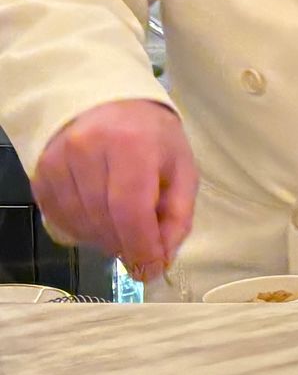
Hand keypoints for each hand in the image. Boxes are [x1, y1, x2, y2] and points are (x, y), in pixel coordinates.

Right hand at [32, 100, 197, 280]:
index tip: (150, 269)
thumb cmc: (152, 138)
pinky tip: (99, 222)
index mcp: (131, 145)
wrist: (110, 105)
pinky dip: (82, 230)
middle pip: (103, 221)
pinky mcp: (40, 173)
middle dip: (125, 245)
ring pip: (79, 223)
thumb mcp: (181, 169)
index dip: (140, 247)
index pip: (130, 210)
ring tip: (122, 231)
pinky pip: (58, 217)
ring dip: (103, 240)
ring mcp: (57, 161)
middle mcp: (87, 150)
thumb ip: (177, 216)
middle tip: (140, 250)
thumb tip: (162, 259)